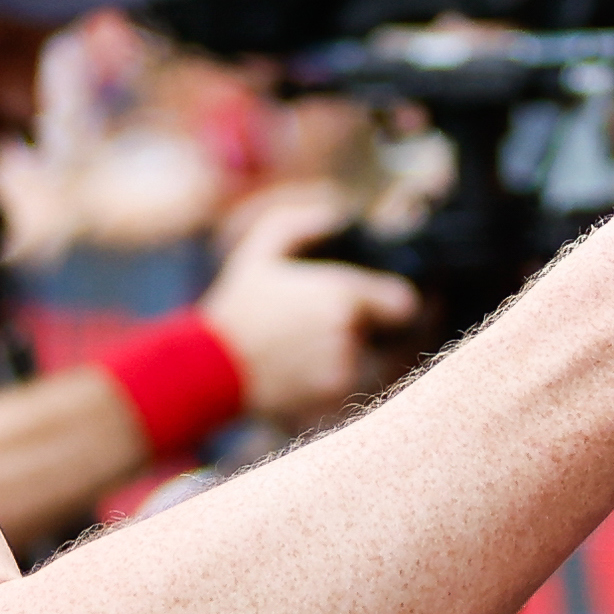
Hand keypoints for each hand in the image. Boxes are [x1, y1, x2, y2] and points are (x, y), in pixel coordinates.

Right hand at [197, 188, 421, 423]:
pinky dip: (332, 381)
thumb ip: (298, 224)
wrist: (210, 370)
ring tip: (304, 352)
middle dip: (363, 330)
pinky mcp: (331, 399)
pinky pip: (348, 387)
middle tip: (322, 329)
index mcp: (342, 296)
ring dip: (348, 357)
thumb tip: (335, 214)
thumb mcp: (259, 253)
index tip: (378, 306)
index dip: (391, 304)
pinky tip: (300, 372)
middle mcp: (350, 334)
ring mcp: (342, 369)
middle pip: (383, 334)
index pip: (404, 304)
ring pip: (366, 362)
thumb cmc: (236, 309)